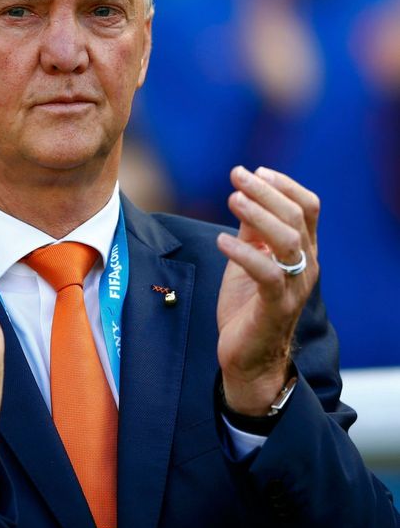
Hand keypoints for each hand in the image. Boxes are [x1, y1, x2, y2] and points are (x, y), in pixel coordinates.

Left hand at [216, 166, 319, 414]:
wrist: (248, 357)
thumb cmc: (247, 305)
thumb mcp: (248, 259)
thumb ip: (250, 231)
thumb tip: (244, 194)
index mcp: (302, 251)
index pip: (307, 207)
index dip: (283, 185)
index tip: (254, 170)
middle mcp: (305, 266)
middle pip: (297, 217)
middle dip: (266, 191)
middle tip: (237, 175)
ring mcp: (294, 287)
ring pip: (289, 241)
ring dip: (259, 215)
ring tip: (233, 198)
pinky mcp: (276, 307)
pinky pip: (267, 274)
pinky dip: (244, 254)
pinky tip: (222, 240)